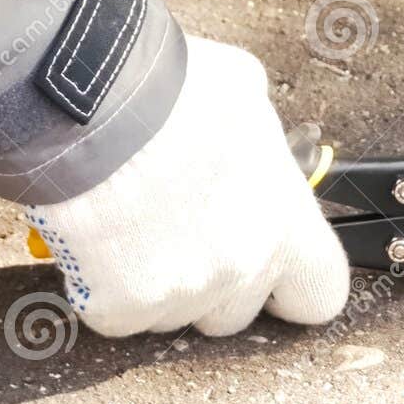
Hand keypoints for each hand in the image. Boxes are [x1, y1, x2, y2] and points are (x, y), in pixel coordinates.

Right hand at [25, 37, 349, 337]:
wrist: (84, 103)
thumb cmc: (164, 87)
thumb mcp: (242, 95)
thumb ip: (260, 146)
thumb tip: (254, 150)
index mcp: (285, 223)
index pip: (319, 296)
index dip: (293, 289)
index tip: (273, 277)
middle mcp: (243, 268)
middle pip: (235, 313)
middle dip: (212, 286)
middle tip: (177, 235)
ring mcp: (183, 294)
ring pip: (174, 316)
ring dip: (156, 285)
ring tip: (130, 226)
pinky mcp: (123, 307)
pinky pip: (118, 316)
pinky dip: (103, 290)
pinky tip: (94, 242)